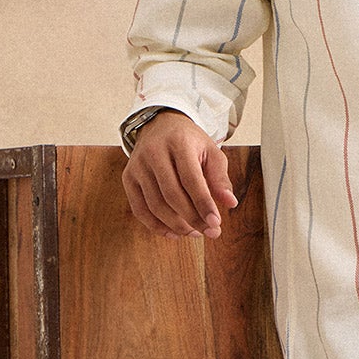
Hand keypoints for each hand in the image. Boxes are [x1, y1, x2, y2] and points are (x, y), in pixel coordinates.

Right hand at [122, 110, 237, 238]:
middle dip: (192, 218)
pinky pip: (139, 209)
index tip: (215, 223)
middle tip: (209, 232)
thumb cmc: (189, 142)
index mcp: (179, 143)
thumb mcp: (211, 152)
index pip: (191, 179)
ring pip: (156, 205)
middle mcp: (154, 153)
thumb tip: (230, 203)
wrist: (159, 126)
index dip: (203, 204)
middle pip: (172, 195)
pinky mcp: (128, 177)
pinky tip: (173, 232)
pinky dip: (156, 226)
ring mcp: (138, 166)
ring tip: (195, 233)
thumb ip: (220, 177)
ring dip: (176, 225)